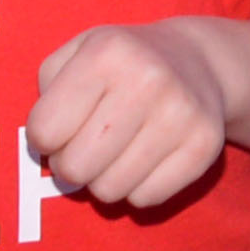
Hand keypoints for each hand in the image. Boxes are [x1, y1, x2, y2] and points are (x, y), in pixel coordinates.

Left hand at [28, 18, 242, 209]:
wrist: (198, 59)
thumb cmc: (122, 63)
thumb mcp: (77, 51)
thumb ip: (47, 89)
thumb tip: (45, 143)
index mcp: (107, 53)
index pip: (44, 131)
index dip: (43, 136)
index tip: (62, 125)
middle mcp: (148, 80)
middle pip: (74, 168)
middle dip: (70, 164)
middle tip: (86, 144)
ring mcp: (181, 115)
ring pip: (109, 191)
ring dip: (104, 177)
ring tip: (116, 150)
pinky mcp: (206, 146)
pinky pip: (145, 199)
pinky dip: (137, 187)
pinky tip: (146, 158)